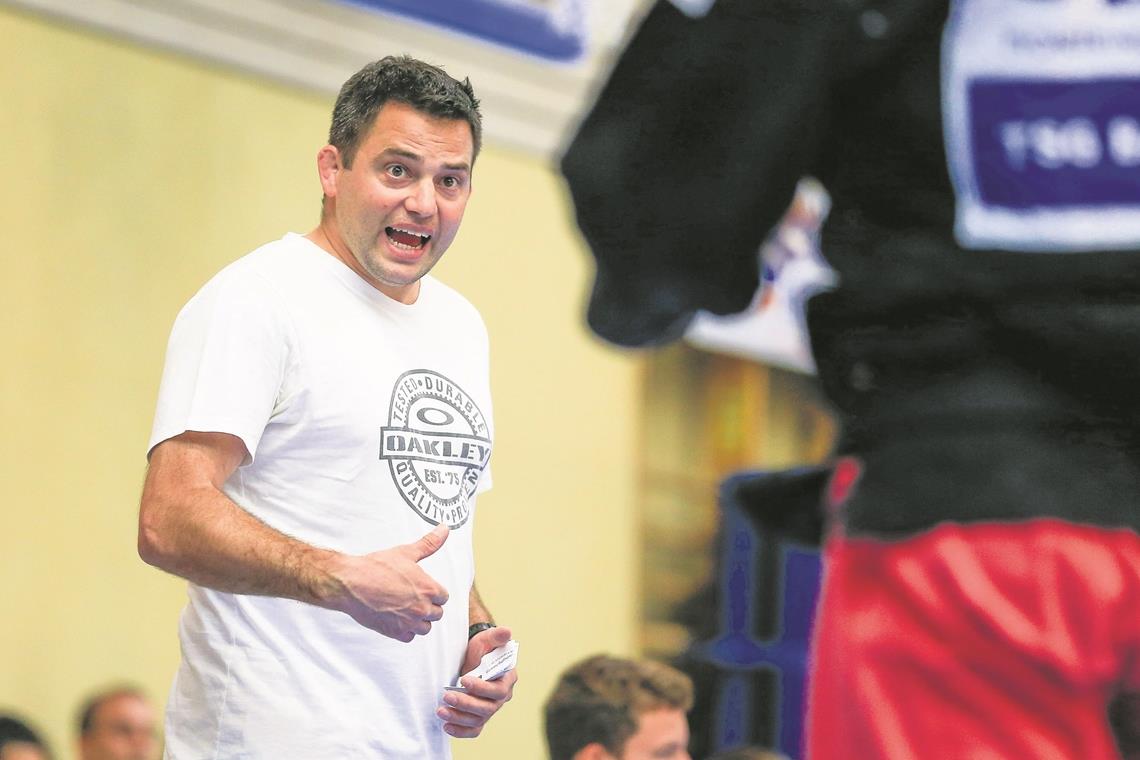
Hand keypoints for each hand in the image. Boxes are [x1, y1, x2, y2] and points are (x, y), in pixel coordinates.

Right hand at [326, 523, 450, 641]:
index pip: (444, 597)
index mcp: (428, 589)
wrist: (351, 583)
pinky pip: (410, 637)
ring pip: (425, 628)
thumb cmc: (377, 566)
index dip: (434, 591)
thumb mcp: (406, 552)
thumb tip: (445, 529)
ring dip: (419, 620)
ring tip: (407, 608)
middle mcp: (421, 608)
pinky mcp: (394, 632)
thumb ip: (430, 543)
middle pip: (437, 613)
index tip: (422, 588)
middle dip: (428, 606)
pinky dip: (406, 630)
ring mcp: (408, 622)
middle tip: (413, 597)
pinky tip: (397, 618)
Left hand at [437, 625, 516, 737]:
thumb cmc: (482, 648)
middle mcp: (502, 697)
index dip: (482, 688)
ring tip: (441, 711)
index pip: (498, 690)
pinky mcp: (479, 717)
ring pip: (478, 720)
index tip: (463, 679)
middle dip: (466, 704)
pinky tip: (446, 727)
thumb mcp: (487, 639)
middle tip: (447, 696)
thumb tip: (506, 632)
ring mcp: (490, 708)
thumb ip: (496, 636)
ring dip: (459, 718)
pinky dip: (461, 731)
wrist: (474, 658)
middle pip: (488, 708)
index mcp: (508, 679)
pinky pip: (473, 730)